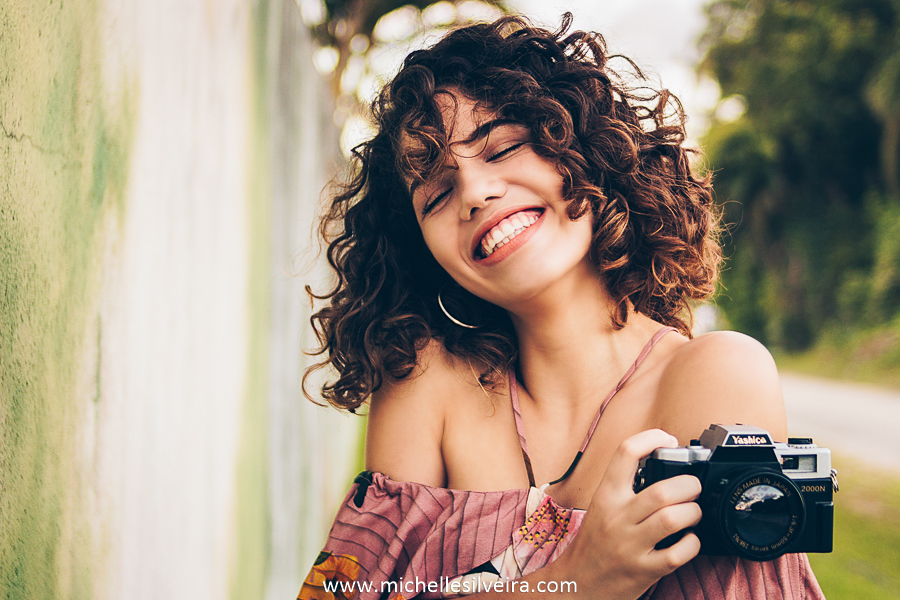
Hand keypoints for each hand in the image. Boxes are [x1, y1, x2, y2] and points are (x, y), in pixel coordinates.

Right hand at [552, 429, 701, 598]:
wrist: (576, 583)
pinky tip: (688, 540)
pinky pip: (678, 554)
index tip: (668, 439)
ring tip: (693, 512)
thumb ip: (626, 488)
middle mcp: (617, 517)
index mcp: (605, 495)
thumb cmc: (594, 542)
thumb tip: (664, 467)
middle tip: (693, 487)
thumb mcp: (601, 507)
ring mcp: (630, 545)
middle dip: (689, 485)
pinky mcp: (643, 570)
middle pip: (661, 490)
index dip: (652, 438)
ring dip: (693, 512)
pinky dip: (692, 544)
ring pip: (672, 519)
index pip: (626, 453)